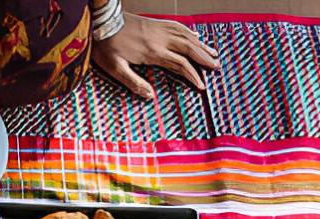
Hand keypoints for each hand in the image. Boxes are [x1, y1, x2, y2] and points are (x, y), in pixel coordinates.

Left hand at [91, 13, 219, 99]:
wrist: (102, 21)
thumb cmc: (106, 46)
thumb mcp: (115, 69)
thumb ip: (133, 83)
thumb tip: (150, 96)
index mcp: (153, 52)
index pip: (180, 65)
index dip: (192, 75)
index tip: (201, 85)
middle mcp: (160, 39)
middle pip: (189, 49)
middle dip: (204, 59)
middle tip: (217, 67)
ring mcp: (159, 29)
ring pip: (187, 37)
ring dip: (201, 46)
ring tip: (213, 53)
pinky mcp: (155, 23)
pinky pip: (178, 27)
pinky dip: (190, 33)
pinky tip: (196, 37)